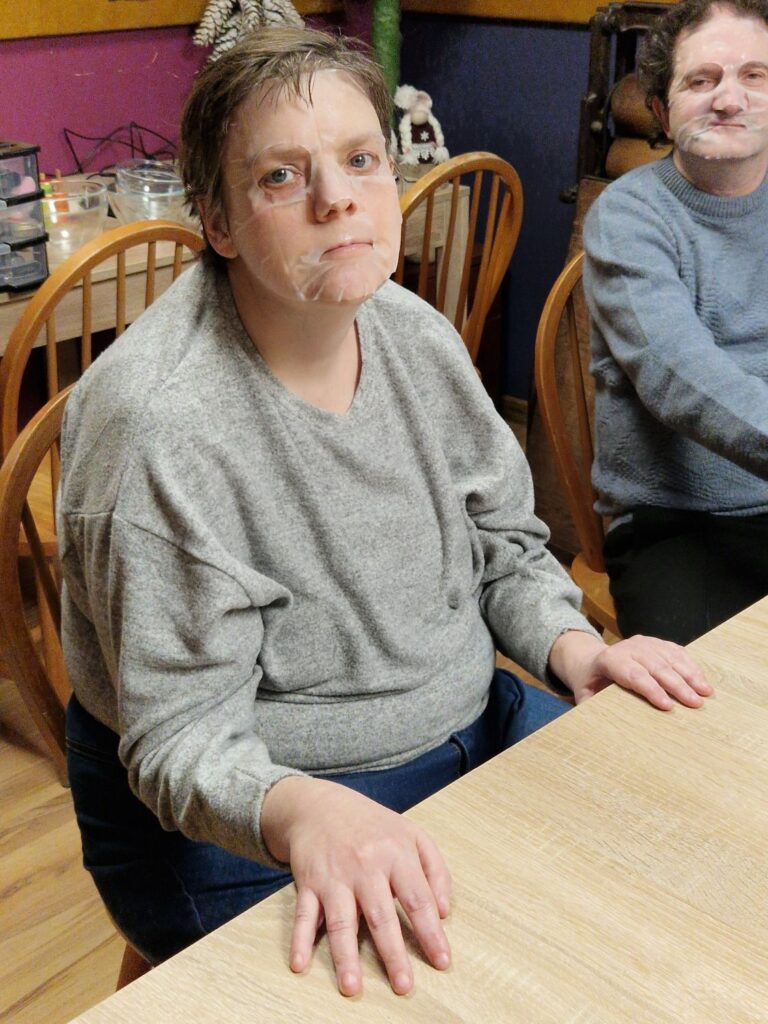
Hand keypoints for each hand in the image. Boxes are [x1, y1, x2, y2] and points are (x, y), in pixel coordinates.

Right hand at [261, 776, 451, 995]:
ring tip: (352, 986)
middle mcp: (365, 866)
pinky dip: (299, 939)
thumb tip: (444, 912)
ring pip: (341, 920)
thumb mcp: (412, 834)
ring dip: (345, 955)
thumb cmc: (373, 826)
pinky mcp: (308, 882)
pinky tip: (299, 964)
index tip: (441, 961)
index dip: (430, 932)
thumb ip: (435, 869)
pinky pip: (303, 914)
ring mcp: (334, 876)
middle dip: (392, 953)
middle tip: (403, 986)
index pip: (418, 898)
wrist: (321, 805)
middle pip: (381, 915)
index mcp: (396, 853)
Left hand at [548, 630, 712, 710]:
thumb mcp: (583, 693)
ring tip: (706, 692)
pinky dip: (691, 665)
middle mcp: (629, 648)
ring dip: (690, 675)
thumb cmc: (591, 681)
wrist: (592, 659)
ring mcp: (644, 643)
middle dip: (677, 685)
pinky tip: (702, 679)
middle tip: (695, 704)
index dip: (651, 689)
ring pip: (670, 657)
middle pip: (656, 666)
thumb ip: (589, 705)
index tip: (667, 706)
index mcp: (609, 660)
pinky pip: (676, 651)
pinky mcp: (656, 643)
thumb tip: (598, 722)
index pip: (633, 674)